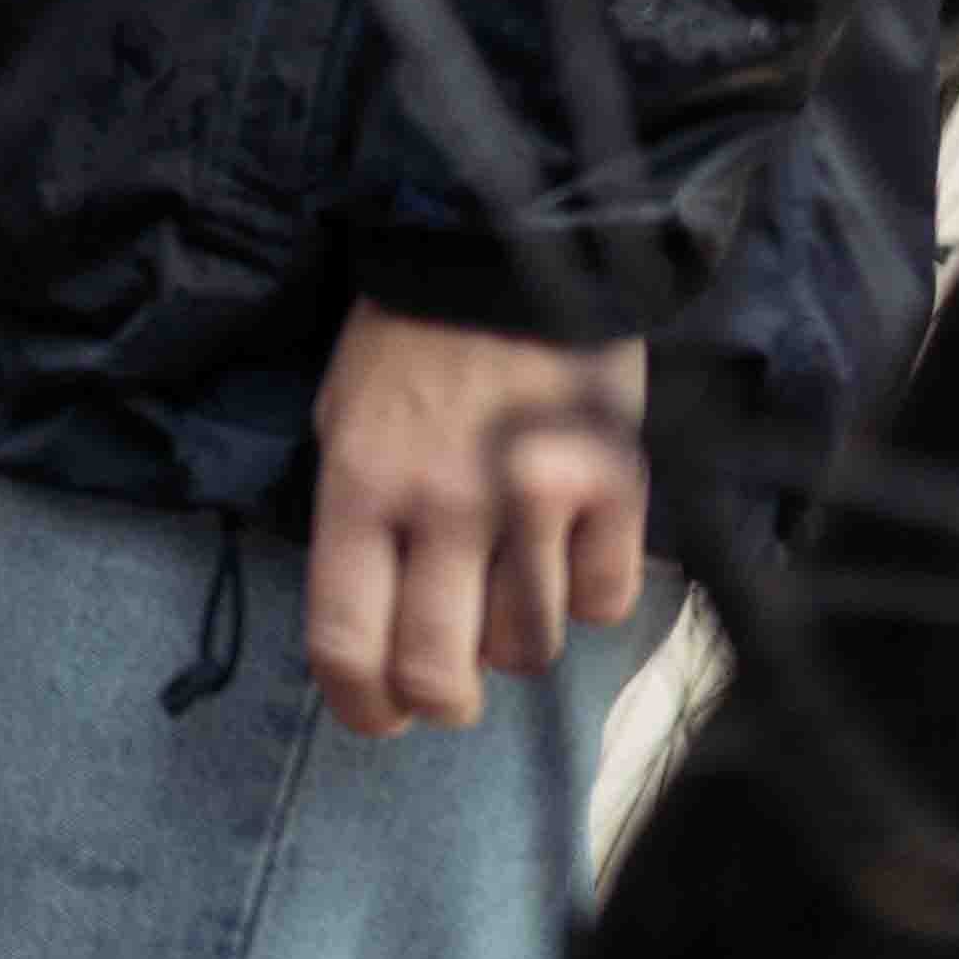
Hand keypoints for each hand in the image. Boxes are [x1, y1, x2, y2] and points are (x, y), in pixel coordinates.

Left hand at [304, 306, 645, 738]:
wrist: (506, 244)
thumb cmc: (410, 340)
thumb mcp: (343, 420)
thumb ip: (357, 525)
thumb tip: (375, 632)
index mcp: (362, 485)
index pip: (347, 642)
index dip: (361, 706)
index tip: (378, 715)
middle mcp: (446, 503)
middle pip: (441, 676)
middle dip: (440, 699)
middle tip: (446, 682)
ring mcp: (536, 498)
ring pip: (528, 649)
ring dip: (514, 634)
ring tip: (507, 579)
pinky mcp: (614, 486)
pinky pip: (604, 601)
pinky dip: (587, 591)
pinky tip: (569, 545)